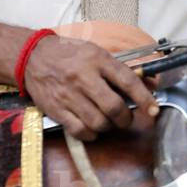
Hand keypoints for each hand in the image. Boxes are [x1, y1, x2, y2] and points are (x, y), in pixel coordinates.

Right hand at [24, 34, 159, 140]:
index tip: (154, 109)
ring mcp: (69, 95)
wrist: (33, 56)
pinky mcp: (57, 110)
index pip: (127, 81)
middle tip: (126, 118)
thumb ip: (118, 69)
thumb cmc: (68, 54)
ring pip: (98, 122)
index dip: (144, 98)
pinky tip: (92, 128)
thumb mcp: (95, 52)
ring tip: (108, 121)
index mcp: (97, 60)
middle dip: (125, 118)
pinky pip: (80, 131)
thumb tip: (147, 83)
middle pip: (113, 107)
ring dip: (109, 127)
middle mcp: (83, 78)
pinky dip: (91, 134)